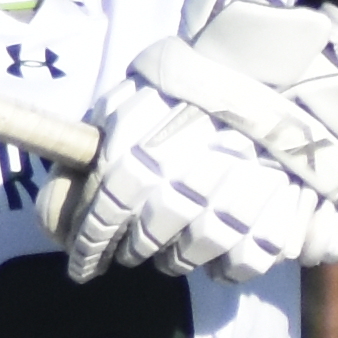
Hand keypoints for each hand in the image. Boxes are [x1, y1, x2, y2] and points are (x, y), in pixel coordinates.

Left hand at [59, 52, 337, 283]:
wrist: (280, 69)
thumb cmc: (192, 86)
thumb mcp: (135, 97)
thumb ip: (96, 143)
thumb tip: (57, 209)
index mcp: (149, 138)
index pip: (107, 208)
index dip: (90, 242)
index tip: (83, 263)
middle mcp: (190, 171)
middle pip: (146, 237)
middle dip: (132, 250)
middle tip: (132, 250)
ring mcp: (238, 197)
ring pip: (189, 256)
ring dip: (174, 259)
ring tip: (173, 248)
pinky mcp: (279, 217)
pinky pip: (241, 265)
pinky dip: (224, 268)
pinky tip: (217, 253)